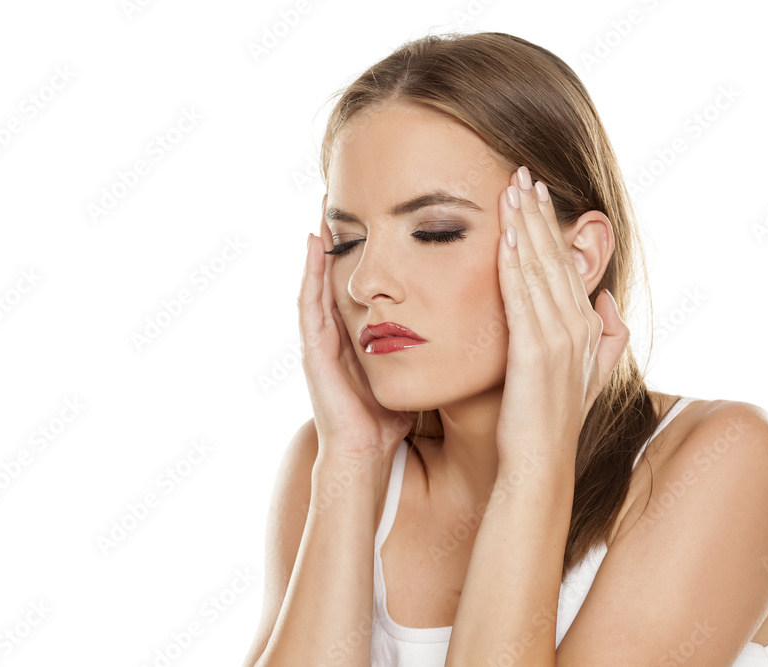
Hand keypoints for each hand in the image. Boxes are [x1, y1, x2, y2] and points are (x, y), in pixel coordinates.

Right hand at [297, 207, 415, 464]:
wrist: (365, 457)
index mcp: (355, 335)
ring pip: (317, 281)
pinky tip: (314, 243)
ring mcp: (319, 341)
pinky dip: (309, 272)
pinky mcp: (313, 351)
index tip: (376, 215)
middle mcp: (334, 332)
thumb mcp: (409, 371)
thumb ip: (422, 346)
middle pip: (334, 275)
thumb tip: (459, 321)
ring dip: (320, 246)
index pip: (360, 282)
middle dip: (338, 239)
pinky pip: (308, 303)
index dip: (364, 250)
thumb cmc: (389, 419)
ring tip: (324, 207)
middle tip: (340, 196)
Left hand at [494, 166, 629, 466]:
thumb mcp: (588, 377)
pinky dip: (515, 265)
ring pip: (540, 270)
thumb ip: (606, 338)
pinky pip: (522, 298)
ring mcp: (558, 339)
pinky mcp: (534, 353)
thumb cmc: (553, 422)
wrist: (540, 464)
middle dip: (539, 214)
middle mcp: (578, 328)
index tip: (536, 194)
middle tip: (523, 173)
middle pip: (556, 259)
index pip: (566, 267)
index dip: (552, 228)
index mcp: (587, 329)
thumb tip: (605, 301)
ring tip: (512, 188)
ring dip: (526, 227)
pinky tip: (506, 235)